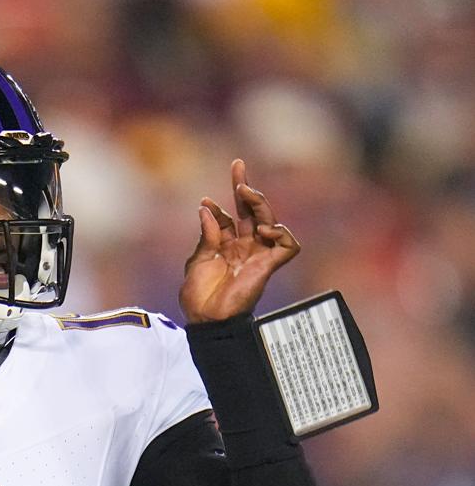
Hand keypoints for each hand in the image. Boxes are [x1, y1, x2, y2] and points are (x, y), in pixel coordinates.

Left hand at [179, 160, 299, 323]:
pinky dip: (280, 233)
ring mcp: (258, 255)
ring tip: (246, 193)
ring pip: (270, 221)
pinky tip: (263, 229)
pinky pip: (288, 246)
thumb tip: (207, 207)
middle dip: (245, 188)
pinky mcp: (269, 266)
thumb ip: (208, 234)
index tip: (206, 200)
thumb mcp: (198, 259)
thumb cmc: (198, 294)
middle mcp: (244, 247)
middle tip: (238, 168)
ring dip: (260, 203)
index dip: (220, 207)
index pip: (229, 217)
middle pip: (251, 212)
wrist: (206, 317)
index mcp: (225, 245)